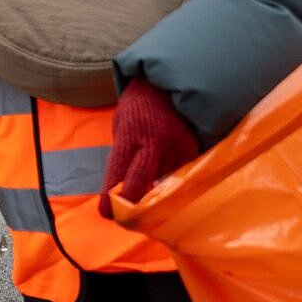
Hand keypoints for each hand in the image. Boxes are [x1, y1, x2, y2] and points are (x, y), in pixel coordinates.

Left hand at [99, 77, 198, 217]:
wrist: (170, 85)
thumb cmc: (137, 109)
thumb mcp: (121, 128)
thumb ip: (123, 158)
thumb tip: (120, 193)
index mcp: (131, 134)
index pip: (119, 172)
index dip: (111, 197)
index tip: (106, 213)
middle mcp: (157, 142)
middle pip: (142, 184)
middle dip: (131, 206)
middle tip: (124, 217)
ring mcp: (179, 147)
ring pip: (162, 183)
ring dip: (152, 191)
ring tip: (146, 183)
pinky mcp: (195, 151)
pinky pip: (178, 176)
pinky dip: (169, 181)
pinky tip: (163, 171)